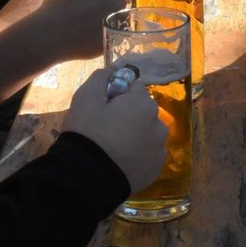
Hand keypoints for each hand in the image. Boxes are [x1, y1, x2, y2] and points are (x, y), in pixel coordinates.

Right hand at [34, 0, 127, 60]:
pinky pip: (118, 27)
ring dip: (109, 10)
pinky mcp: (117, 37)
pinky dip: (108, 25)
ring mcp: (119, 21)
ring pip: (120, 9)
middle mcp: (120, 1)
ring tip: (87, 16)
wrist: (50, 33)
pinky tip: (90, 28)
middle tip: (86, 3)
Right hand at [63, 67, 167, 193]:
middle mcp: (158, 123)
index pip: (133, 88)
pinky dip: (137, 154)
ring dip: (134, 135)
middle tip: (104, 129)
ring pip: (146, 133)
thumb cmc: (88, 133)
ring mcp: (159, 148)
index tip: (102, 108)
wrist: (88, 178)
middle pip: (142, 111)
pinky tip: (119, 161)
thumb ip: (102, 77)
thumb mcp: (86, 97)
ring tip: (111, 148)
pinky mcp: (156, 169)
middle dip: (127, 115)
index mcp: (144, 103)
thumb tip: (115, 69)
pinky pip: (147, 154)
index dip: (116, 95)